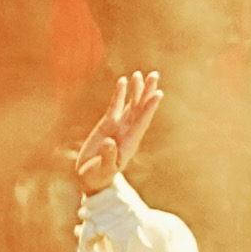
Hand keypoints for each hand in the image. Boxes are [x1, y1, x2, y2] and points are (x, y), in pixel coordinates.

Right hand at [67, 72, 161, 198]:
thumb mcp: (104, 169)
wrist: (93, 177)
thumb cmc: (99, 175)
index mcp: (130, 141)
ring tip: (139, 74)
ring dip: (136, 90)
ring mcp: (119, 126)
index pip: (142, 121)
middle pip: (140, 108)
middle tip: (154, 75)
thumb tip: (109, 143)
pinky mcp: (108, 124)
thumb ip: (108, 156)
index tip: (158, 94)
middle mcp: (128, 131)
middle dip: (147, 92)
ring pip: (130, 104)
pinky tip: (123, 82)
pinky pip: (115, 106)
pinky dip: (119, 94)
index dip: (149, 108)